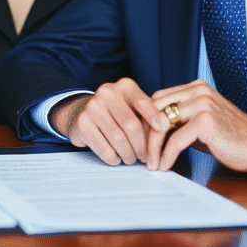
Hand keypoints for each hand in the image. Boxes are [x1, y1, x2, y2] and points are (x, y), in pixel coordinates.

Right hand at [49, 78, 170, 165]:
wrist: (80, 112)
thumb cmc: (114, 113)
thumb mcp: (130, 105)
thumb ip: (146, 113)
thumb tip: (166, 132)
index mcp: (124, 86)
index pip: (143, 102)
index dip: (154, 118)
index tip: (161, 131)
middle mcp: (107, 93)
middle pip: (131, 125)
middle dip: (141, 146)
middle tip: (145, 157)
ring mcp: (93, 107)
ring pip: (118, 139)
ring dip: (128, 155)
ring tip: (131, 159)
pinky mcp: (83, 124)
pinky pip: (104, 148)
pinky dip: (114, 158)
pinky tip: (117, 159)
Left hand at [147, 80, 246, 172]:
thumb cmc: (231, 137)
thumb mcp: (201, 122)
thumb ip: (180, 120)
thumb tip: (152, 130)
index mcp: (195, 87)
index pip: (157, 99)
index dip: (147, 120)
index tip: (142, 139)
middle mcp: (197, 91)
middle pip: (155, 109)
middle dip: (146, 133)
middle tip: (144, 153)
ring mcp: (202, 104)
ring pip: (162, 124)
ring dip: (153, 147)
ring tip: (152, 163)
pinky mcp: (206, 121)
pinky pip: (176, 140)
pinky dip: (167, 155)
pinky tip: (165, 165)